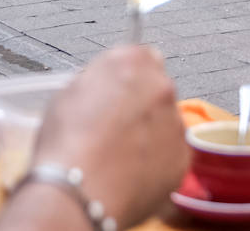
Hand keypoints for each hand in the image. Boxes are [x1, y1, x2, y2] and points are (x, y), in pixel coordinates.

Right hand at [31, 46, 187, 228]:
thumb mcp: (69, 91)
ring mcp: (176, 122)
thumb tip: (107, 84)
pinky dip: (156, 160)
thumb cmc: (66, 142)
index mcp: (132, 61)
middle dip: (141, 103)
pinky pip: (171, 153)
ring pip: (166, 122)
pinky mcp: (183, 157)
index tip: (118, 91)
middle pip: (157, 89)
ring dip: (150, 132)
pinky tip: (130, 171)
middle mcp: (162, 86)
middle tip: (114, 126)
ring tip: (119, 155)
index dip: (128, 76)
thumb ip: (99, 79)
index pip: (141, 56)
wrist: (79, 192)